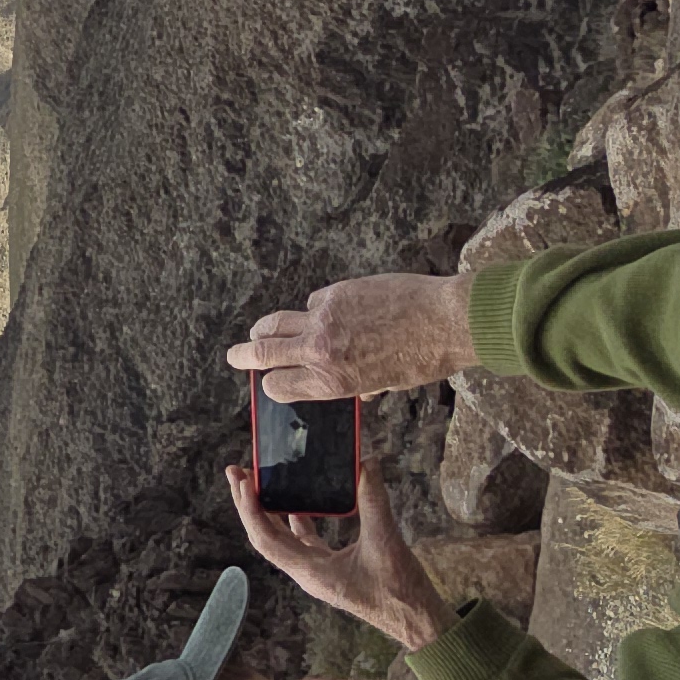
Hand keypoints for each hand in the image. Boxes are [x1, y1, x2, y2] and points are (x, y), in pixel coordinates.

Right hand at [222, 272, 476, 402]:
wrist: (445, 320)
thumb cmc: (424, 358)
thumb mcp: (387, 383)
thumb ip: (359, 383)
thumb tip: (357, 383)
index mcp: (332, 382)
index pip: (279, 386)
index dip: (272, 385)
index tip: (268, 381)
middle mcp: (320, 352)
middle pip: (265, 353)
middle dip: (244, 356)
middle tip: (234, 356)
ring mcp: (324, 319)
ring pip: (277, 322)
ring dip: (264, 328)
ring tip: (257, 330)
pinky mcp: (335, 293)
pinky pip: (313, 301)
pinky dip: (314, 308)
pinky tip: (324, 311)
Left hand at [226, 459, 453, 650]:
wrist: (416, 620)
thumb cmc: (400, 591)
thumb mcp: (385, 541)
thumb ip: (374, 501)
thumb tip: (367, 464)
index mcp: (311, 572)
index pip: (267, 539)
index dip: (252, 509)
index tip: (244, 481)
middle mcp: (307, 572)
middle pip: (266, 536)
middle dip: (248, 504)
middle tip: (237, 472)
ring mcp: (317, 571)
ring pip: (282, 538)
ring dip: (268, 510)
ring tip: (257, 480)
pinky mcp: (331, 568)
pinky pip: (304, 540)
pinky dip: (296, 518)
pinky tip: (298, 500)